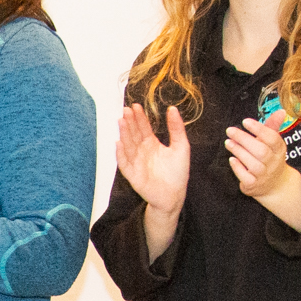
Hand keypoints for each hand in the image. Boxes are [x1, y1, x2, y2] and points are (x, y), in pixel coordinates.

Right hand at [116, 101, 190, 217]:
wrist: (174, 195)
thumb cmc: (178, 172)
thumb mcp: (181, 146)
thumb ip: (176, 128)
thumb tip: (172, 108)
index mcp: (151, 144)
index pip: (143, 128)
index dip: (139, 117)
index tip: (136, 106)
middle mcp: (141, 151)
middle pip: (133, 134)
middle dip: (129, 122)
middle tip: (125, 110)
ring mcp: (135, 162)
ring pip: (128, 145)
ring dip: (124, 134)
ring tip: (121, 121)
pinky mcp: (132, 175)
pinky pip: (124, 163)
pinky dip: (120, 154)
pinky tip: (118, 143)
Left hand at [223, 113, 295, 206]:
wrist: (275, 185)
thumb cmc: (270, 159)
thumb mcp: (273, 143)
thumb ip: (272, 127)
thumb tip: (280, 111)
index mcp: (279, 149)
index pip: (272, 138)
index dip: (259, 129)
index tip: (245, 121)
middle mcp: (273, 163)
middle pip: (261, 151)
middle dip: (244, 139)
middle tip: (230, 130)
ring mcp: (264, 175)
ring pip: (253, 164)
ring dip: (239, 151)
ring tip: (228, 142)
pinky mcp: (254, 185)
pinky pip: (246, 177)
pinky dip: (238, 168)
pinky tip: (232, 159)